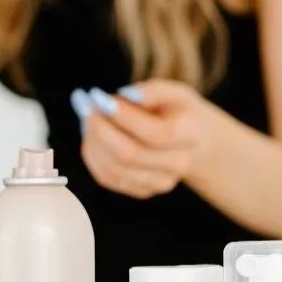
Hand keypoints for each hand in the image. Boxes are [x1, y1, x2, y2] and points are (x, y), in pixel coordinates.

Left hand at [71, 81, 213, 199]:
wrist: (193, 143)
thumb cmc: (178, 113)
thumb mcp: (173, 92)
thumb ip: (152, 91)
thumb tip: (125, 95)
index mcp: (189, 135)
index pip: (155, 133)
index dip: (124, 117)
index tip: (102, 100)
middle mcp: (177, 164)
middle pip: (130, 155)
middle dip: (101, 130)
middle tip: (89, 109)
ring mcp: (159, 182)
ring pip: (113, 169)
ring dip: (94, 142)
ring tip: (91, 121)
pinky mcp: (141, 191)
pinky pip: (107, 178)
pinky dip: (93, 156)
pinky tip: (94, 138)